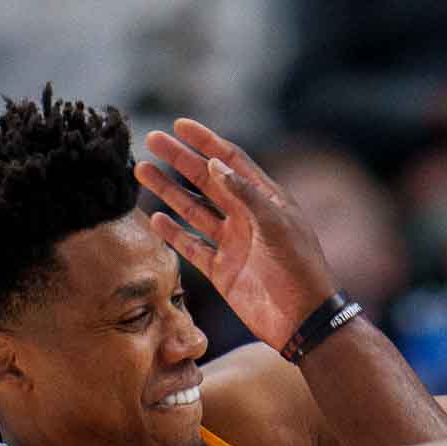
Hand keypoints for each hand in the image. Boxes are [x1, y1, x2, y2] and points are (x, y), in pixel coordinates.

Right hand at [134, 119, 338, 351]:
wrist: (304, 320)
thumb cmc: (300, 269)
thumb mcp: (277, 225)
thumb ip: (246, 194)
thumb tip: (215, 163)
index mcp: (267, 201)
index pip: (233, 161)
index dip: (207, 142)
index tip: (179, 125)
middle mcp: (248, 218)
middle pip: (208, 180)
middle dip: (180, 160)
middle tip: (151, 140)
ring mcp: (234, 244)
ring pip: (194, 210)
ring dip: (170, 191)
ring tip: (142, 172)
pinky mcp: (223, 271)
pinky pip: (192, 246)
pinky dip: (173, 233)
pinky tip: (154, 218)